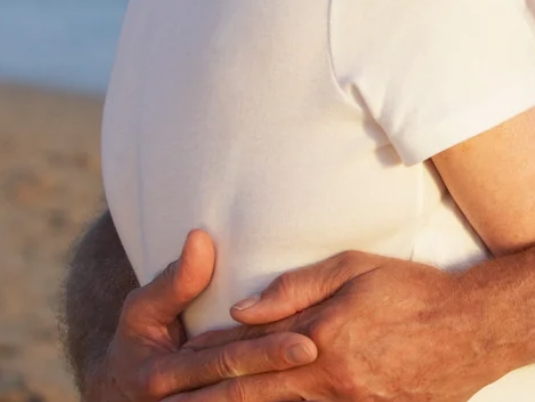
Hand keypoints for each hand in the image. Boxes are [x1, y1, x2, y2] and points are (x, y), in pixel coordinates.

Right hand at [78, 230, 316, 401]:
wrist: (120, 396)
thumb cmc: (137, 344)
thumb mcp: (142, 311)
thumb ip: (174, 282)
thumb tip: (201, 238)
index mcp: (161, 376)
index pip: (223, 361)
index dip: (264, 351)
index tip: (306, 342)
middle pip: (239, 389)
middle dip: (280, 372)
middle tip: (321, 355)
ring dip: (281, 394)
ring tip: (324, 383)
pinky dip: (271, 401)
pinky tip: (303, 395)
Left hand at [185, 251, 503, 401]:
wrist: (480, 328)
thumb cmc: (419, 291)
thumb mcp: (356, 268)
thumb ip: (296, 287)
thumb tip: (241, 308)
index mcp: (319, 339)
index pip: (247, 353)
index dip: (206, 361)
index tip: (169, 368)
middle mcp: (327, 380)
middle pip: (251, 396)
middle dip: (204, 401)